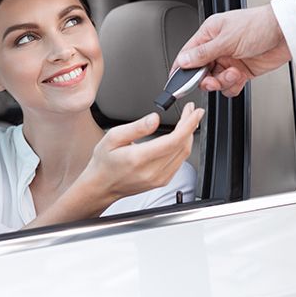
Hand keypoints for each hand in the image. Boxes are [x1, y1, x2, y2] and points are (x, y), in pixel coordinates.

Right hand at [80, 102, 204, 204]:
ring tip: (188, 121)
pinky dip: (183, 146)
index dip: (188, 124)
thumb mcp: (113, 137)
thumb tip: (154, 118)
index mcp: (139, 158)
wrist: (101, 186)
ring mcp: (159, 178)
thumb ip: (136, 128)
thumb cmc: (104, 162)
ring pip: (184, 154)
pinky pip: (179, 162)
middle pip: (182, 145)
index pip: (173, 140)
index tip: (194, 112)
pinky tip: (181, 137)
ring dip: (189, 135)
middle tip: (191, 111)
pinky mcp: (162, 181)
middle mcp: (152, 171)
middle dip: (190, 125)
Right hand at [172, 4, 290, 96]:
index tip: (178, 84)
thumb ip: (203, 53)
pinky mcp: (242, 71)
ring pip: (215, 81)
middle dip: (206, 79)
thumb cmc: (259, 25)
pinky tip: (239, 78)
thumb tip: (184, 61)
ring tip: (233, 74)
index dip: (182, 69)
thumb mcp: (227, 39)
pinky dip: (233, 86)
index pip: (188, 54)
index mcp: (210, 34)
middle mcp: (218, 47)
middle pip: (200, 71)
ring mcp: (230, 60)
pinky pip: (229, 86)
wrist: (286, 33)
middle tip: (212, 80)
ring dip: (222, 82)